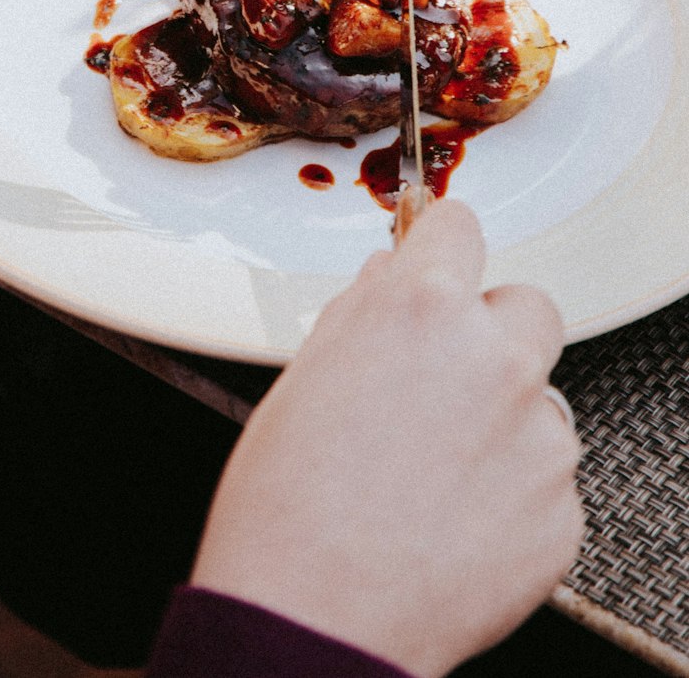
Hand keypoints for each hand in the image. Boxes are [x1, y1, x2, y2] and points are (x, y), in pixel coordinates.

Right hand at [191, 200, 583, 677]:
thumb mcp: (305, 375)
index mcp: (420, 308)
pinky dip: (512, 491)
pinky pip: (547, 478)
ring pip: (539, 398)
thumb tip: (389, 277)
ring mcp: (538, 438)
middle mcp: (494, 358)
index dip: (440, 246)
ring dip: (502, 417)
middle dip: (488, 332)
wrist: (312, 621)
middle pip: (526, 305)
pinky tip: (453, 520)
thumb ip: (362, 313)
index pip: (459, 226)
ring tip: (434, 471)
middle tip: (439, 380)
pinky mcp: (562, 512)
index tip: (436, 260)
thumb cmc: (286, 502)